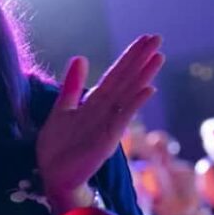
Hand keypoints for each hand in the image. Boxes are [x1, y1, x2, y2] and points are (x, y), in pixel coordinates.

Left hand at [37, 35, 163, 209]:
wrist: (54, 176)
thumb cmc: (58, 147)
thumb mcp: (62, 109)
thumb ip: (72, 85)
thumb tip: (80, 57)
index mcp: (95, 102)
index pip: (116, 74)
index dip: (129, 56)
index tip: (144, 38)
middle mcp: (106, 111)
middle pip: (126, 79)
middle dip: (140, 59)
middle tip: (158, 38)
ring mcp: (108, 124)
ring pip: (128, 94)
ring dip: (143, 76)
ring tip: (159, 57)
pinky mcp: (107, 140)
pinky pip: (122, 118)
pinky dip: (135, 103)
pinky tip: (148, 89)